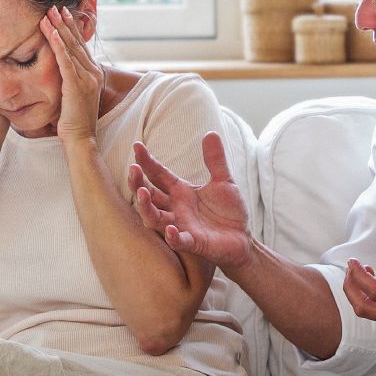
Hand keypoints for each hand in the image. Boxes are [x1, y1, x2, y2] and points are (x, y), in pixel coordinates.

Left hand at [40, 5, 103, 144]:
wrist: (80, 140)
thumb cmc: (74, 123)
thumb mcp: (74, 97)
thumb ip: (71, 82)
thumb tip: (62, 73)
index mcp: (94, 75)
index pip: (81, 47)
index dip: (71, 30)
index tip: (63, 15)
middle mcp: (93, 73)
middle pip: (77, 42)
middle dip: (65, 23)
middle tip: (55, 6)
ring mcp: (87, 78)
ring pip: (70, 47)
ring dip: (59, 28)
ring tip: (49, 13)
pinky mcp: (76, 84)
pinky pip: (64, 59)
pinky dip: (56, 43)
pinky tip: (49, 31)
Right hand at [128, 132, 253, 269]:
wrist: (243, 238)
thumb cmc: (228, 211)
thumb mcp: (224, 181)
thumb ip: (215, 160)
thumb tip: (211, 132)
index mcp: (180, 192)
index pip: (158, 174)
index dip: (147, 161)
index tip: (137, 145)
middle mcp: (176, 208)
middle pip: (149, 196)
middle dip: (138, 183)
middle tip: (133, 169)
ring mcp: (182, 226)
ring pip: (155, 219)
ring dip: (147, 207)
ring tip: (143, 194)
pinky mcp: (194, 243)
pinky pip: (179, 240)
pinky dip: (173, 236)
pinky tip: (171, 228)